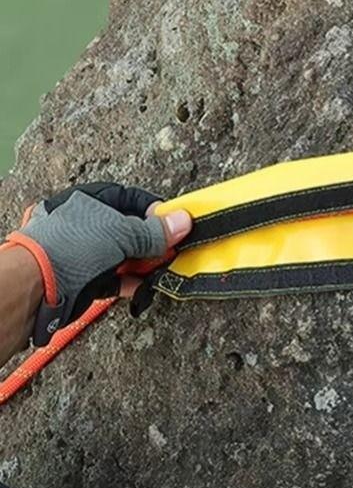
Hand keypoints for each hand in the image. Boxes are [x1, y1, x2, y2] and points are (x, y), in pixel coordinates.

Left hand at [4, 183, 191, 345]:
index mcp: (88, 201)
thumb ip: (153, 231)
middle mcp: (86, 224)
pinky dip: (134, 282)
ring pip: (126, 255)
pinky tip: (147, 286)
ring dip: (146, 263)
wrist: (34, 289)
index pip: (131, 198)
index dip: (155, 211)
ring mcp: (85, 252)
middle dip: (153, 241)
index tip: (175, 224)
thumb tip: (181, 221)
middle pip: (131, 229)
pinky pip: (118, 277)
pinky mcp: (86, 278)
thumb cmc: (66, 248)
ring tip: (162, 269)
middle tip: (172, 249)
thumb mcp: (119, 233)